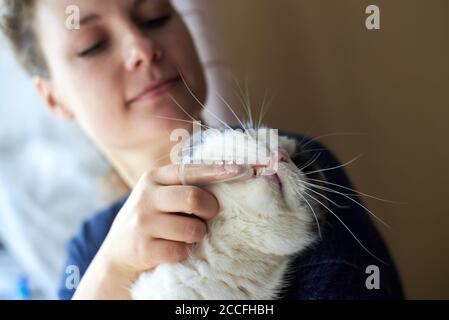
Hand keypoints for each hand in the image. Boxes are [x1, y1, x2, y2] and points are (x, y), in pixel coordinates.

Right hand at [73, 163, 247, 298]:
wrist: (117, 253)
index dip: (217, 171)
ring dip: (198, 234)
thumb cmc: (149, 219)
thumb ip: (181, 184)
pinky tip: (175, 248)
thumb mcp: (157, 194)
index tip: (239, 170)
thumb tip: (225, 173)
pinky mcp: (144, 248)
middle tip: (210, 215)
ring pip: (192, 228)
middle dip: (210, 209)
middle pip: (194, 198)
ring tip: (189, 234)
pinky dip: (184, 252)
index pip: (190, 170)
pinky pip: (180, 251)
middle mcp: (146, 197)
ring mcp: (143, 223)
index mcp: (153, 178)